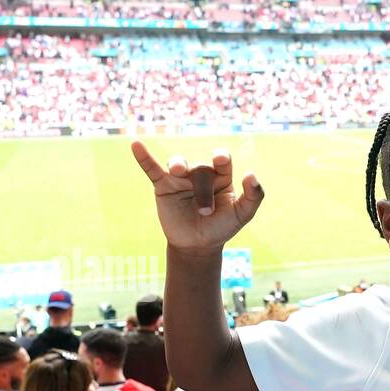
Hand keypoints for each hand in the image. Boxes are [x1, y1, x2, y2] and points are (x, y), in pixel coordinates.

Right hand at [130, 142, 263, 253]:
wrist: (198, 246)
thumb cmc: (221, 228)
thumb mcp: (242, 215)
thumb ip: (253, 196)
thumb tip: (251, 175)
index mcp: (221, 176)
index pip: (222, 161)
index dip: (221, 158)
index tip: (219, 160)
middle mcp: (201, 173)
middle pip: (201, 168)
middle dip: (203, 188)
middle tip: (205, 212)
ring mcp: (180, 178)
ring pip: (179, 164)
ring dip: (179, 165)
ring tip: (178, 171)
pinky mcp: (163, 186)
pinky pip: (152, 169)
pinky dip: (144, 158)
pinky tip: (136, 145)